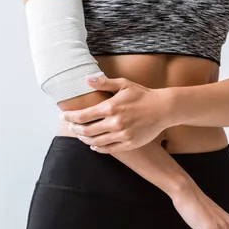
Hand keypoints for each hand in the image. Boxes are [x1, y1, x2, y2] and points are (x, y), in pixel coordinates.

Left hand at [61, 75, 175, 152]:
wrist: (163, 109)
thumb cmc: (143, 95)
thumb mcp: (124, 84)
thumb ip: (103, 82)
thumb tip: (86, 79)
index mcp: (110, 107)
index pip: (82, 116)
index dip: (70, 117)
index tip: (64, 116)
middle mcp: (115, 123)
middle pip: (86, 131)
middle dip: (75, 129)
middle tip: (71, 127)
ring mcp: (122, 135)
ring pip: (95, 142)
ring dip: (85, 139)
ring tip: (81, 135)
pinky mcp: (129, 143)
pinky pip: (108, 149)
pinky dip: (98, 148)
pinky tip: (94, 145)